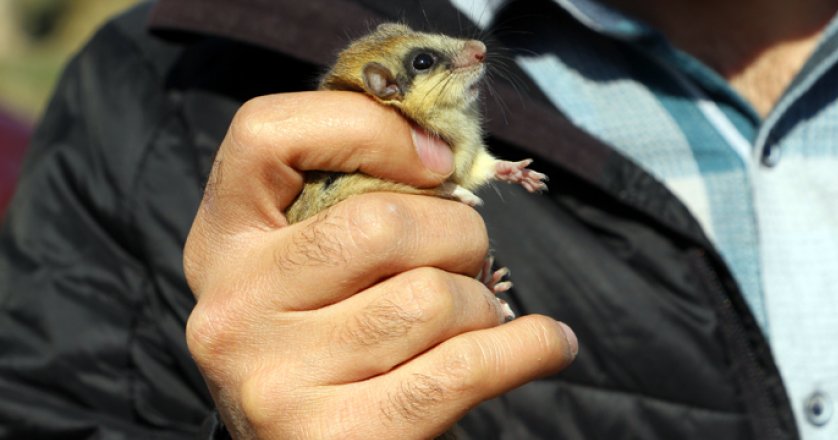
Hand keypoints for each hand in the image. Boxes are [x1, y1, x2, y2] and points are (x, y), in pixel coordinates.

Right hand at [183, 91, 577, 438]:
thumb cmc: (323, 337)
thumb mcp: (307, 262)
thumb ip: (347, 198)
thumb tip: (444, 150)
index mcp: (221, 241)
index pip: (266, 134)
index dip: (365, 126)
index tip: (436, 161)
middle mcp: (234, 307)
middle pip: (380, 222)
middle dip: (458, 232)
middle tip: (465, 256)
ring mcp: (275, 379)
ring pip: (432, 298)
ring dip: (481, 301)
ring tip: (473, 314)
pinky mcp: (334, 438)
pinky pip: (465, 367)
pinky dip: (528, 346)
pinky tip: (546, 342)